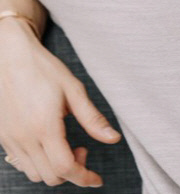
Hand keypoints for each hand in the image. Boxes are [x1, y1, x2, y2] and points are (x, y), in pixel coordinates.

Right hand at [0, 19, 121, 187]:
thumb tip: (113, 138)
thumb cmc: (43, 68)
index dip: (85, 177)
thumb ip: (92, 118)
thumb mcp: (73, 89)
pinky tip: (48, 144)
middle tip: (83, 149)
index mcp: (45, 126)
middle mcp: (25, 138)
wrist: (9, 56)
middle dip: (72, 171)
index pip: (66, 167)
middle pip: (51, 176)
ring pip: (35, 173)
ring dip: (54, 169)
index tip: (97, 179)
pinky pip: (21, 163)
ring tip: (65, 145)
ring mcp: (11, 139)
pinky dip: (38, 163)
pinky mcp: (3, 136)